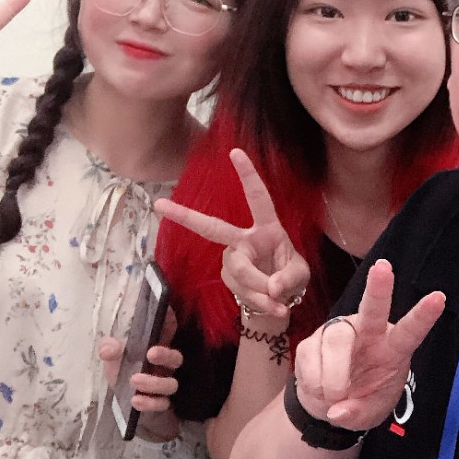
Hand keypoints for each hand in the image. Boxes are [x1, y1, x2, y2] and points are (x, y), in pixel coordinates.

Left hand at [98, 309, 182, 440]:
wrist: (123, 403)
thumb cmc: (122, 372)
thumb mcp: (114, 358)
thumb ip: (111, 349)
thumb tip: (107, 349)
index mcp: (156, 348)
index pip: (169, 331)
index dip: (171, 321)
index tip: (168, 312)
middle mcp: (165, 366)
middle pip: (176, 358)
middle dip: (166, 355)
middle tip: (150, 353)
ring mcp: (166, 385)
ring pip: (172, 384)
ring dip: (154, 382)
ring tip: (134, 380)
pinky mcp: (162, 405)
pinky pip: (162, 404)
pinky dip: (150, 403)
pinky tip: (136, 400)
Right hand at [154, 148, 307, 320]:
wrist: (278, 302)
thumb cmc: (289, 278)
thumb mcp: (300, 275)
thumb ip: (289, 279)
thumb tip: (271, 287)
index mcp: (266, 228)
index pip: (258, 198)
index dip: (248, 175)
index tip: (235, 151)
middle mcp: (244, 239)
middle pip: (212, 227)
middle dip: (185, 216)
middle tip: (159, 204)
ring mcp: (232, 257)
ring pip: (240, 271)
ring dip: (261, 290)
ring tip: (279, 302)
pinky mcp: (226, 276)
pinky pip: (241, 289)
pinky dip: (259, 301)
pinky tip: (271, 306)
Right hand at [291, 258, 444, 429]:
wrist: (327, 407)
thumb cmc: (360, 403)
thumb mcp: (368, 414)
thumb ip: (357, 413)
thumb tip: (338, 412)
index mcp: (392, 350)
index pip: (410, 332)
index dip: (422, 316)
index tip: (439, 298)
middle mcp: (367, 334)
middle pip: (372, 310)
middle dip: (378, 289)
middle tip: (383, 268)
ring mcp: (338, 334)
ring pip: (336, 341)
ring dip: (334, 376)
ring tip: (334, 396)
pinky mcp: (311, 342)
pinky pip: (310, 358)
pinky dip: (314, 382)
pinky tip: (319, 391)